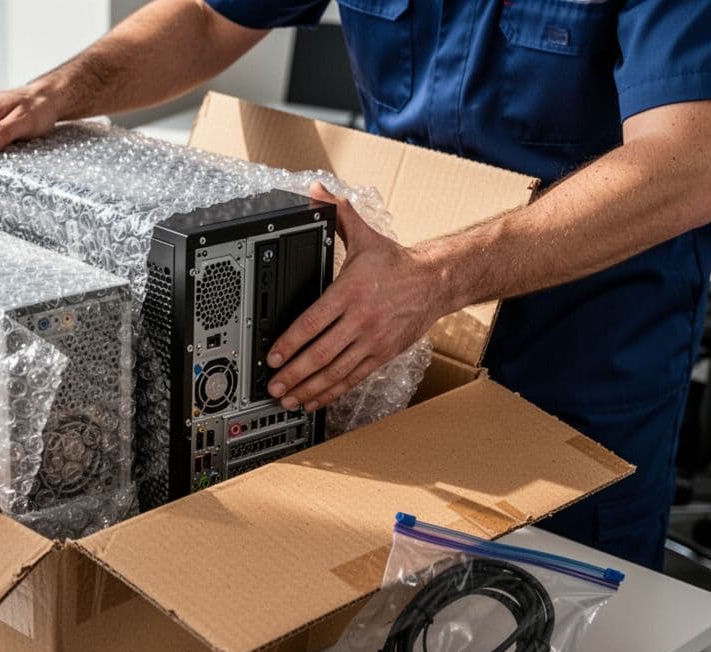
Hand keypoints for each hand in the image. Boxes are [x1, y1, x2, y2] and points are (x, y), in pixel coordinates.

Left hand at [265, 183, 451, 411]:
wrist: (438, 282)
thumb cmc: (397, 263)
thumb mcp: (365, 235)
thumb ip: (338, 214)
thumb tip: (316, 191)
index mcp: (350, 292)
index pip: (312, 322)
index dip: (289, 343)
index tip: (272, 356)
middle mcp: (361, 320)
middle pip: (321, 354)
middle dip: (294, 374)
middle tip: (273, 386)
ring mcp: (372, 341)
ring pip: (336, 372)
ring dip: (310, 389)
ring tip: (288, 399)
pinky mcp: (383, 355)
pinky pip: (353, 378)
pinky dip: (332, 392)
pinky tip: (315, 400)